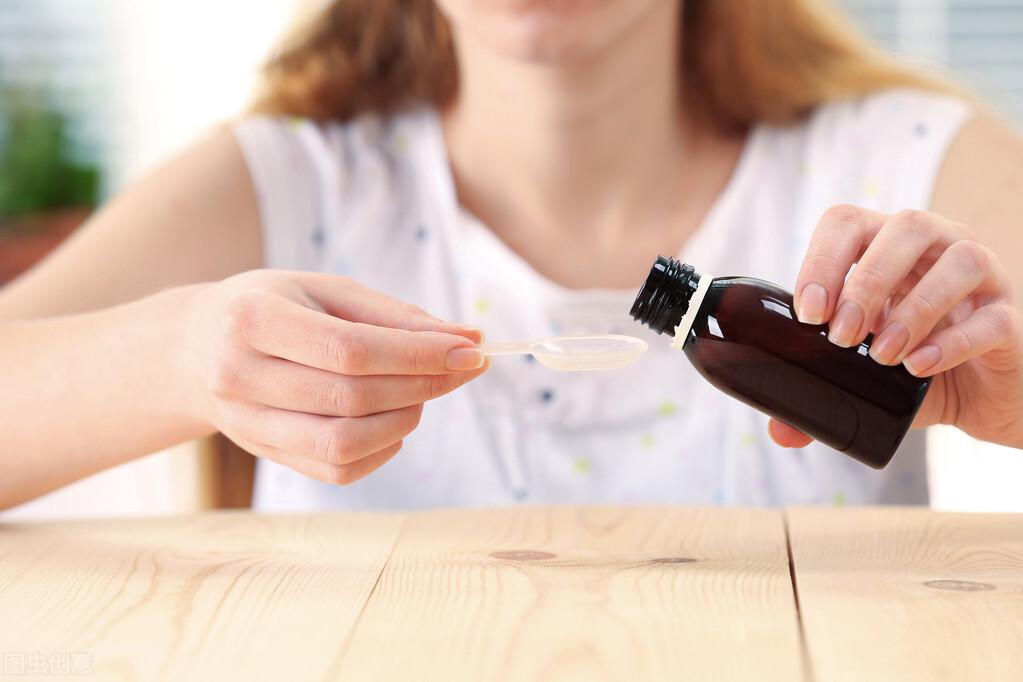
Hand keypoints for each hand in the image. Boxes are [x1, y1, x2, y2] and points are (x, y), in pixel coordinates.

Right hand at [180, 270, 486, 483]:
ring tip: (420, 391)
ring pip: (345, 445)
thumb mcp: (327, 291)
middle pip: (351, 399)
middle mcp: (239, 377)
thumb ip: (395, 316)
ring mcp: (246, 425)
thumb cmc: (275, 307)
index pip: (349, 351)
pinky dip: (383, 449)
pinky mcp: (264, 455)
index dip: (418, 355)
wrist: (198, 347)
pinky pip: (338, 470)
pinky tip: (392, 420)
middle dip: (422, 385)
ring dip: (405, 420)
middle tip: (460, 367)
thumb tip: (468, 339)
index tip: (472, 351)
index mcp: (253, 320)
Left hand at [772, 205, 1022, 449]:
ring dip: (913, 309)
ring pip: (959, 259)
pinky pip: (991, 318)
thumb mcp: (861, 375)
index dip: (823, 259)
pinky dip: (951, 343)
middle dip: (867, 281)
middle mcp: (938, 248)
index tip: (808, 312)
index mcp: (887, 246)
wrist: (981, 400)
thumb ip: (820, 392)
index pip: (848, 223)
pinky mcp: (1011, 319)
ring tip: (884, 356)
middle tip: (842, 336)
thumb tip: (781, 432)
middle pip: (906, 226)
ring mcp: (983, 278)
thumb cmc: (913, 368)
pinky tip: (920, 367)